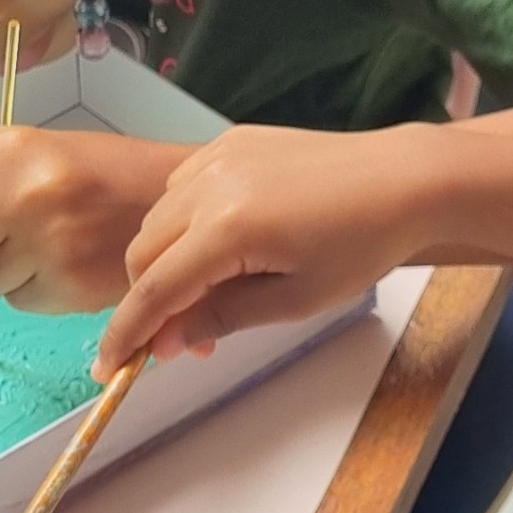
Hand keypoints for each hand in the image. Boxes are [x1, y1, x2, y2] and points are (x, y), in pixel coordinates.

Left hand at [0, 129, 189, 314]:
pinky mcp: (68, 287)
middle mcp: (21, 197)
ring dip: (3, 273)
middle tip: (3, 238)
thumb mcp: (27, 157)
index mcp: (7, 152)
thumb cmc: (102, 175)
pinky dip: (36, 291)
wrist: (179, 204)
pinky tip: (67, 266)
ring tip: (45, 247)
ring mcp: (45, 245)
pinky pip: (20, 303)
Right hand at [94, 126, 434, 378]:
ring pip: (156, 220)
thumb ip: (222, 318)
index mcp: (226, 229)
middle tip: (187, 339)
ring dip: (165, 262)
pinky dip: (183, 223)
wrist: (402, 180)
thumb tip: (166, 343)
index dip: (127, 334)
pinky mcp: (230, 143)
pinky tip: (222, 246)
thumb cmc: (360, 245)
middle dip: (150, 300)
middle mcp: (209, 185)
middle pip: (143, 253)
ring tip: (211, 294)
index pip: (154, 290)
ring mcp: (217, 157)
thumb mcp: (295, 300)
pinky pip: (181, 189)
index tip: (110, 369)